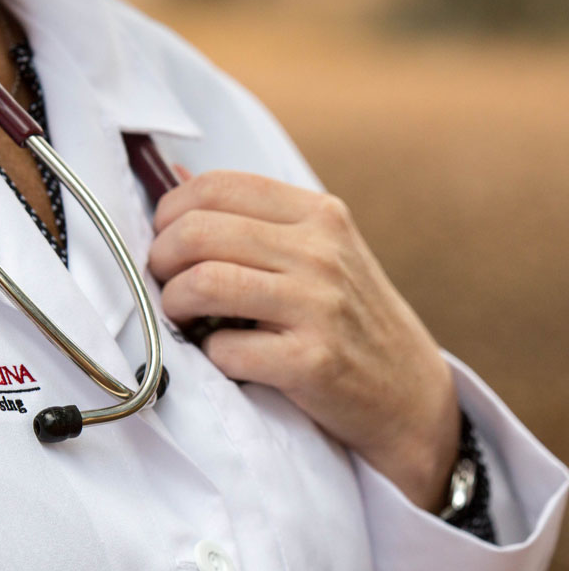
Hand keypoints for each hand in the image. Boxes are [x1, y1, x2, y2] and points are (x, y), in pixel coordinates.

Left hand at [149, 169, 459, 511]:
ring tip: (182, 318)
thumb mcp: (318, 251)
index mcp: (318, 214)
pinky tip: (226, 357)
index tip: (164, 240)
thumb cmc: (349, 320)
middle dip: (160, 260)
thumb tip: (173, 174)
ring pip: (203, 283)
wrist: (409, 396)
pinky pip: (224, 349)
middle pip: (198, 232)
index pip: (217, 185)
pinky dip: (210, 356)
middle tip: (163, 284)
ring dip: (174, 305)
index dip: (170, 212)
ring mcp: (319, 306)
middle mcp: (321, 252)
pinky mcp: (312, 361)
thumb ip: (252, 217)